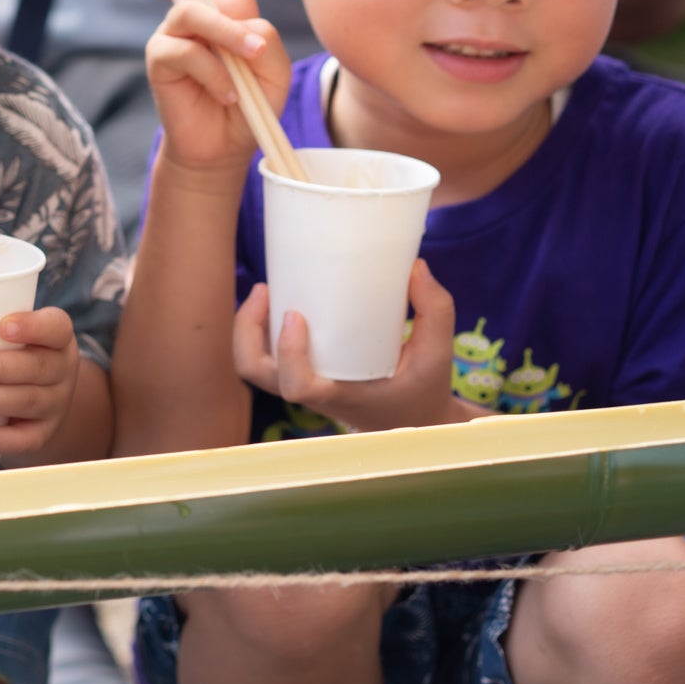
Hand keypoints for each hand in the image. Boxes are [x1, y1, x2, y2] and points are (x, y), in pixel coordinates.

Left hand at [0, 307, 80, 462]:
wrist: (32, 408)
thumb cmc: (5, 356)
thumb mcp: (3, 337)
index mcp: (55, 339)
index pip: (55, 327)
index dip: (32, 326)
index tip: (1, 326)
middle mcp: (61, 371)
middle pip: (37, 367)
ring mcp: (55, 405)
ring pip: (27, 401)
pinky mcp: (41, 435)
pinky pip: (22, 439)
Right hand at [137, 0, 291, 175]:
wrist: (224, 147)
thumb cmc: (250, 105)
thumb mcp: (273, 67)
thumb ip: (261, 36)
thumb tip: (230, 21)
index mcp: (230, 9)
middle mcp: (196, 13)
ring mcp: (174, 33)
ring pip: (198, 13)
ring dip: (229, 39)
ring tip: (249, 65)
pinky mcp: (159, 56)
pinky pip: (188, 50)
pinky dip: (215, 73)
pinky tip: (225, 94)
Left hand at [232, 260, 472, 432]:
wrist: (413, 416)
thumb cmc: (422, 386)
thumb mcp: (437, 354)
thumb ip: (434, 311)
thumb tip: (416, 267)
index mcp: (339, 396)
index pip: (296, 388)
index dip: (287, 353)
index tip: (295, 316)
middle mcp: (311, 392)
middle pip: (253, 370)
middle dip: (246, 330)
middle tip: (265, 290)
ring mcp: (301, 383)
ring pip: (251, 362)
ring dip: (247, 326)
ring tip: (266, 289)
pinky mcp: (300, 372)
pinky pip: (263, 354)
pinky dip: (258, 329)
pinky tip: (276, 298)